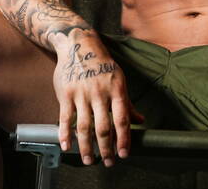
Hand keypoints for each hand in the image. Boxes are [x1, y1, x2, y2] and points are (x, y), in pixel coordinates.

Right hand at [52, 33, 143, 165]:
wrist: (79, 45)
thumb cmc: (102, 64)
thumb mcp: (118, 79)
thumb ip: (127, 102)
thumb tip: (141, 120)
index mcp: (116, 88)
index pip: (122, 118)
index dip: (123, 138)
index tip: (123, 154)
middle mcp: (100, 92)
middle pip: (103, 126)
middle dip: (105, 148)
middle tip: (107, 162)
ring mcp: (82, 93)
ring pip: (84, 126)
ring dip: (86, 147)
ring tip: (88, 160)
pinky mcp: (66, 93)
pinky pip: (66, 118)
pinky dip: (66, 134)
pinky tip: (68, 146)